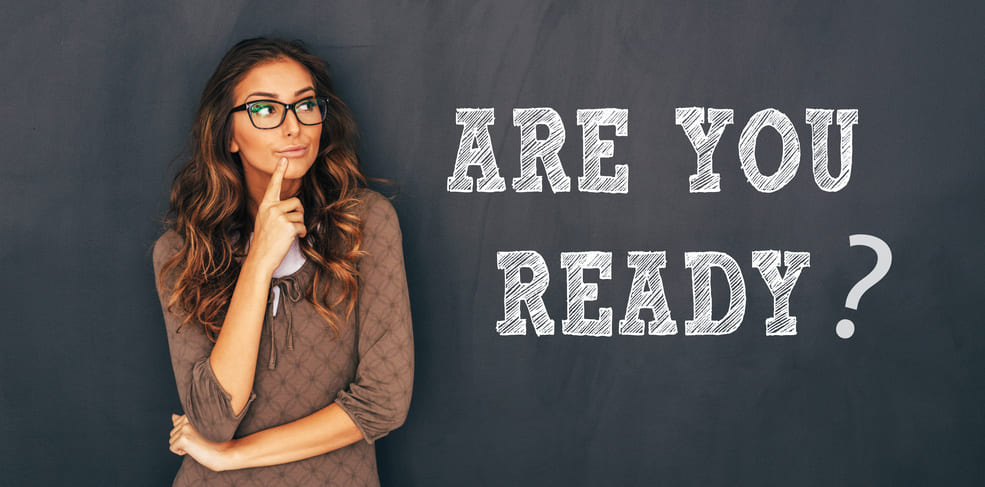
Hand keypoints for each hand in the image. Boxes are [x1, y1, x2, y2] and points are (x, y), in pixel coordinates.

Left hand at [169, 414, 234, 471]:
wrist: (223, 451)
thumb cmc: (212, 440)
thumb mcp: (197, 428)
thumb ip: (184, 422)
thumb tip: (173, 416)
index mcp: (192, 414)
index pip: (176, 424)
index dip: (186, 433)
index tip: (198, 435)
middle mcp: (188, 418)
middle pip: (173, 432)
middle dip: (182, 440)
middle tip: (198, 441)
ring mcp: (185, 428)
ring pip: (172, 440)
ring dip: (182, 446)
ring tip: (197, 444)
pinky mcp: (183, 438)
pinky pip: (172, 448)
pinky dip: (180, 452)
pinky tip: (194, 449)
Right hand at [247, 158, 306, 272]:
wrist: (260, 258)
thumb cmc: (265, 241)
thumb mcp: (266, 221)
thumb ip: (275, 210)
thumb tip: (294, 206)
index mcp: (265, 205)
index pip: (273, 185)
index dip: (279, 171)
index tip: (284, 159)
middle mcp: (271, 208)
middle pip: (296, 201)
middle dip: (299, 213)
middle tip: (290, 225)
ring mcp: (279, 216)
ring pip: (300, 214)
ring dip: (299, 224)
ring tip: (288, 233)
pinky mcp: (288, 226)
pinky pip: (302, 225)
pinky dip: (301, 233)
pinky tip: (292, 238)